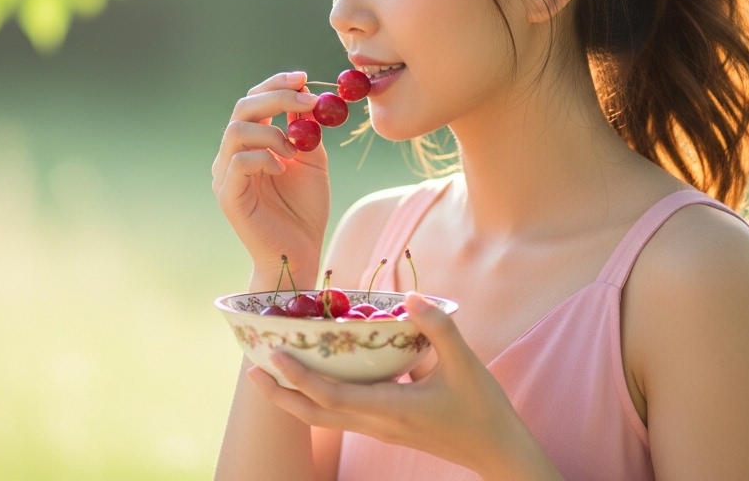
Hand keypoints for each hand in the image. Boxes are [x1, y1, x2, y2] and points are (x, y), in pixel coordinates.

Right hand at [212, 71, 330, 284]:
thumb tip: (308, 97)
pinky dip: (264, 157)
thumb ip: (307, 132)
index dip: (276, 84)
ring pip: (236, 131)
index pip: (254, 101)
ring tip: (295, 149)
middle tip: (308, 100)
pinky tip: (282, 168)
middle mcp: (232, 155)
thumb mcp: (312, 162)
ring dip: (272, 131)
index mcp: (251, 144)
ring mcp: (225, 175)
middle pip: (242, 108)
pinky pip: (239, 162)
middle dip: (277, 97)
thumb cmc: (304, 211)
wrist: (299, 253)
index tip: (304, 77)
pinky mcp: (228, 196)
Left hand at [246, 293, 564, 480]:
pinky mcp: (387, 426)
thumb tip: (409, 297)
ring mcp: (380, 428)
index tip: (274, 354)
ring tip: (273, 373)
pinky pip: (342, 413)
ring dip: (295, 397)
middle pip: (315, 414)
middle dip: (280, 395)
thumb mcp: (466, 365)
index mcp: (390, 410)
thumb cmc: (482, 410)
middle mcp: (376, 423)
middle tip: (252, 371)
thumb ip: (437, 329)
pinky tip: (320, 375)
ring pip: (325, 417)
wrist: (497, 451)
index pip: (332, 396)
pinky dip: (321, 396)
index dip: (300, 376)